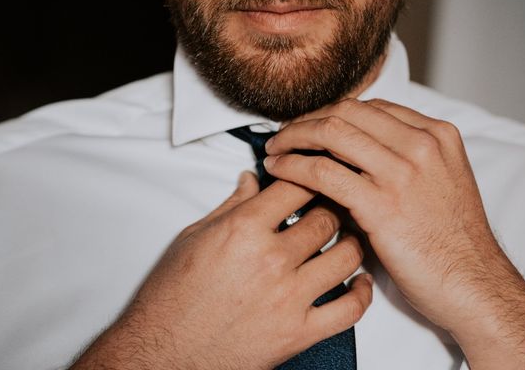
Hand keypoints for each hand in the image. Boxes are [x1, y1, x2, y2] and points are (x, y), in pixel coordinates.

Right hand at [71, 172, 372, 369]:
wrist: (162, 352)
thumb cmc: (172, 298)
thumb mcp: (194, 237)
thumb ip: (231, 206)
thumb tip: (250, 182)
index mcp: (243, 231)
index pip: (295, 186)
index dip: (309, 174)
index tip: (313, 173)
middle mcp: (271, 261)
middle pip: (326, 217)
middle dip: (331, 205)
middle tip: (332, 203)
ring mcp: (288, 298)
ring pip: (347, 256)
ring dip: (351, 241)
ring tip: (346, 236)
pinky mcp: (298, 333)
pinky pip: (349, 310)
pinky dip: (362, 292)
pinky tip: (358, 280)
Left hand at [264, 98, 524, 368]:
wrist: (473, 285)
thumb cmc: (453, 242)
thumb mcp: (439, 182)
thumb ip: (401, 160)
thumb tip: (349, 152)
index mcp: (436, 135)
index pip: (370, 107)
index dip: (330, 113)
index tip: (309, 126)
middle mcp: (421, 145)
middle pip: (346, 112)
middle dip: (307, 120)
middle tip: (284, 136)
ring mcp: (403, 172)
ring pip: (331, 133)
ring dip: (293, 139)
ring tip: (274, 151)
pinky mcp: (382, 203)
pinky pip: (323, 172)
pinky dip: (293, 167)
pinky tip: (278, 171)